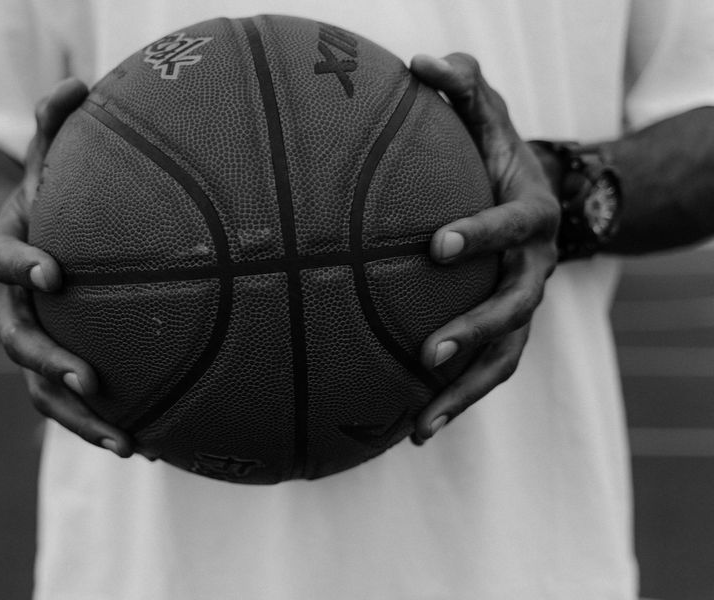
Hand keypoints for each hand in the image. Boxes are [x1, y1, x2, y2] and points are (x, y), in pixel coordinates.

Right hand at [0, 79, 135, 457]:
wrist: (26, 244)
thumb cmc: (46, 201)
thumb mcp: (45, 162)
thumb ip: (56, 127)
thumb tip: (79, 82)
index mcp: (8, 252)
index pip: (6, 259)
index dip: (24, 265)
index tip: (55, 272)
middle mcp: (9, 305)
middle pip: (20, 340)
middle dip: (50, 362)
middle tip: (89, 380)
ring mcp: (28, 343)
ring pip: (41, 391)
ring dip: (80, 419)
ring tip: (127, 444)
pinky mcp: (50, 368)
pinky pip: (68, 406)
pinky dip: (101, 427)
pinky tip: (150, 447)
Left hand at [410, 53, 558, 443]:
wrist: (532, 200)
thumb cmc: (496, 157)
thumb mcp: (488, 116)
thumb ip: (463, 85)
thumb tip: (420, 63)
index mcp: (533, 215)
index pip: (514, 225)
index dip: (482, 234)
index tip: (436, 246)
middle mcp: (536, 269)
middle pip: (517, 307)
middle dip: (476, 330)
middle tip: (428, 353)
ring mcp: (525, 308)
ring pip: (507, 358)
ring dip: (466, 391)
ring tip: (422, 424)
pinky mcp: (508, 335)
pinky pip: (488, 374)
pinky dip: (457, 401)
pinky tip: (413, 427)